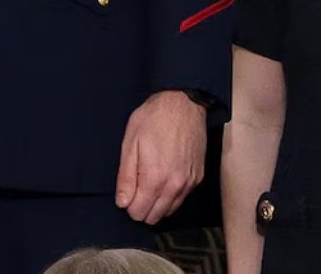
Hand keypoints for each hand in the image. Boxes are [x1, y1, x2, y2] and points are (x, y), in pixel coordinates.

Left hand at [115, 89, 205, 223]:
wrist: (183, 104)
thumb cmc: (153, 119)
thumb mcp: (130, 144)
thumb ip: (126, 177)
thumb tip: (122, 203)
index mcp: (155, 179)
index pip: (139, 213)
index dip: (128, 205)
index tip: (127, 191)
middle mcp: (175, 186)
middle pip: (155, 216)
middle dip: (142, 207)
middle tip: (136, 187)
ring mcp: (189, 183)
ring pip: (170, 210)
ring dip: (157, 203)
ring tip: (149, 182)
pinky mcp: (198, 177)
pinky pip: (182, 198)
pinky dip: (171, 196)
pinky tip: (164, 179)